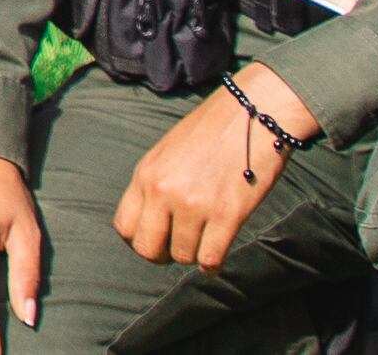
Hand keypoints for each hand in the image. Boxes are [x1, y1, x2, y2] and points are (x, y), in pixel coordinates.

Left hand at [112, 68, 308, 273]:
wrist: (254, 112)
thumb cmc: (212, 129)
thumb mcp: (168, 151)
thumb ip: (156, 183)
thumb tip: (153, 221)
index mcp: (146, 173)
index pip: (124, 226)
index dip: (138, 240)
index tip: (155, 239)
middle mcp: (164, 190)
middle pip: (147, 249)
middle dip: (161, 256)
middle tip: (177, 249)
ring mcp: (194, 204)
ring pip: (182, 256)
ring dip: (193, 255)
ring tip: (203, 243)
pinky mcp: (227, 214)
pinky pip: (210, 258)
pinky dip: (212, 265)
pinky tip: (216, 258)